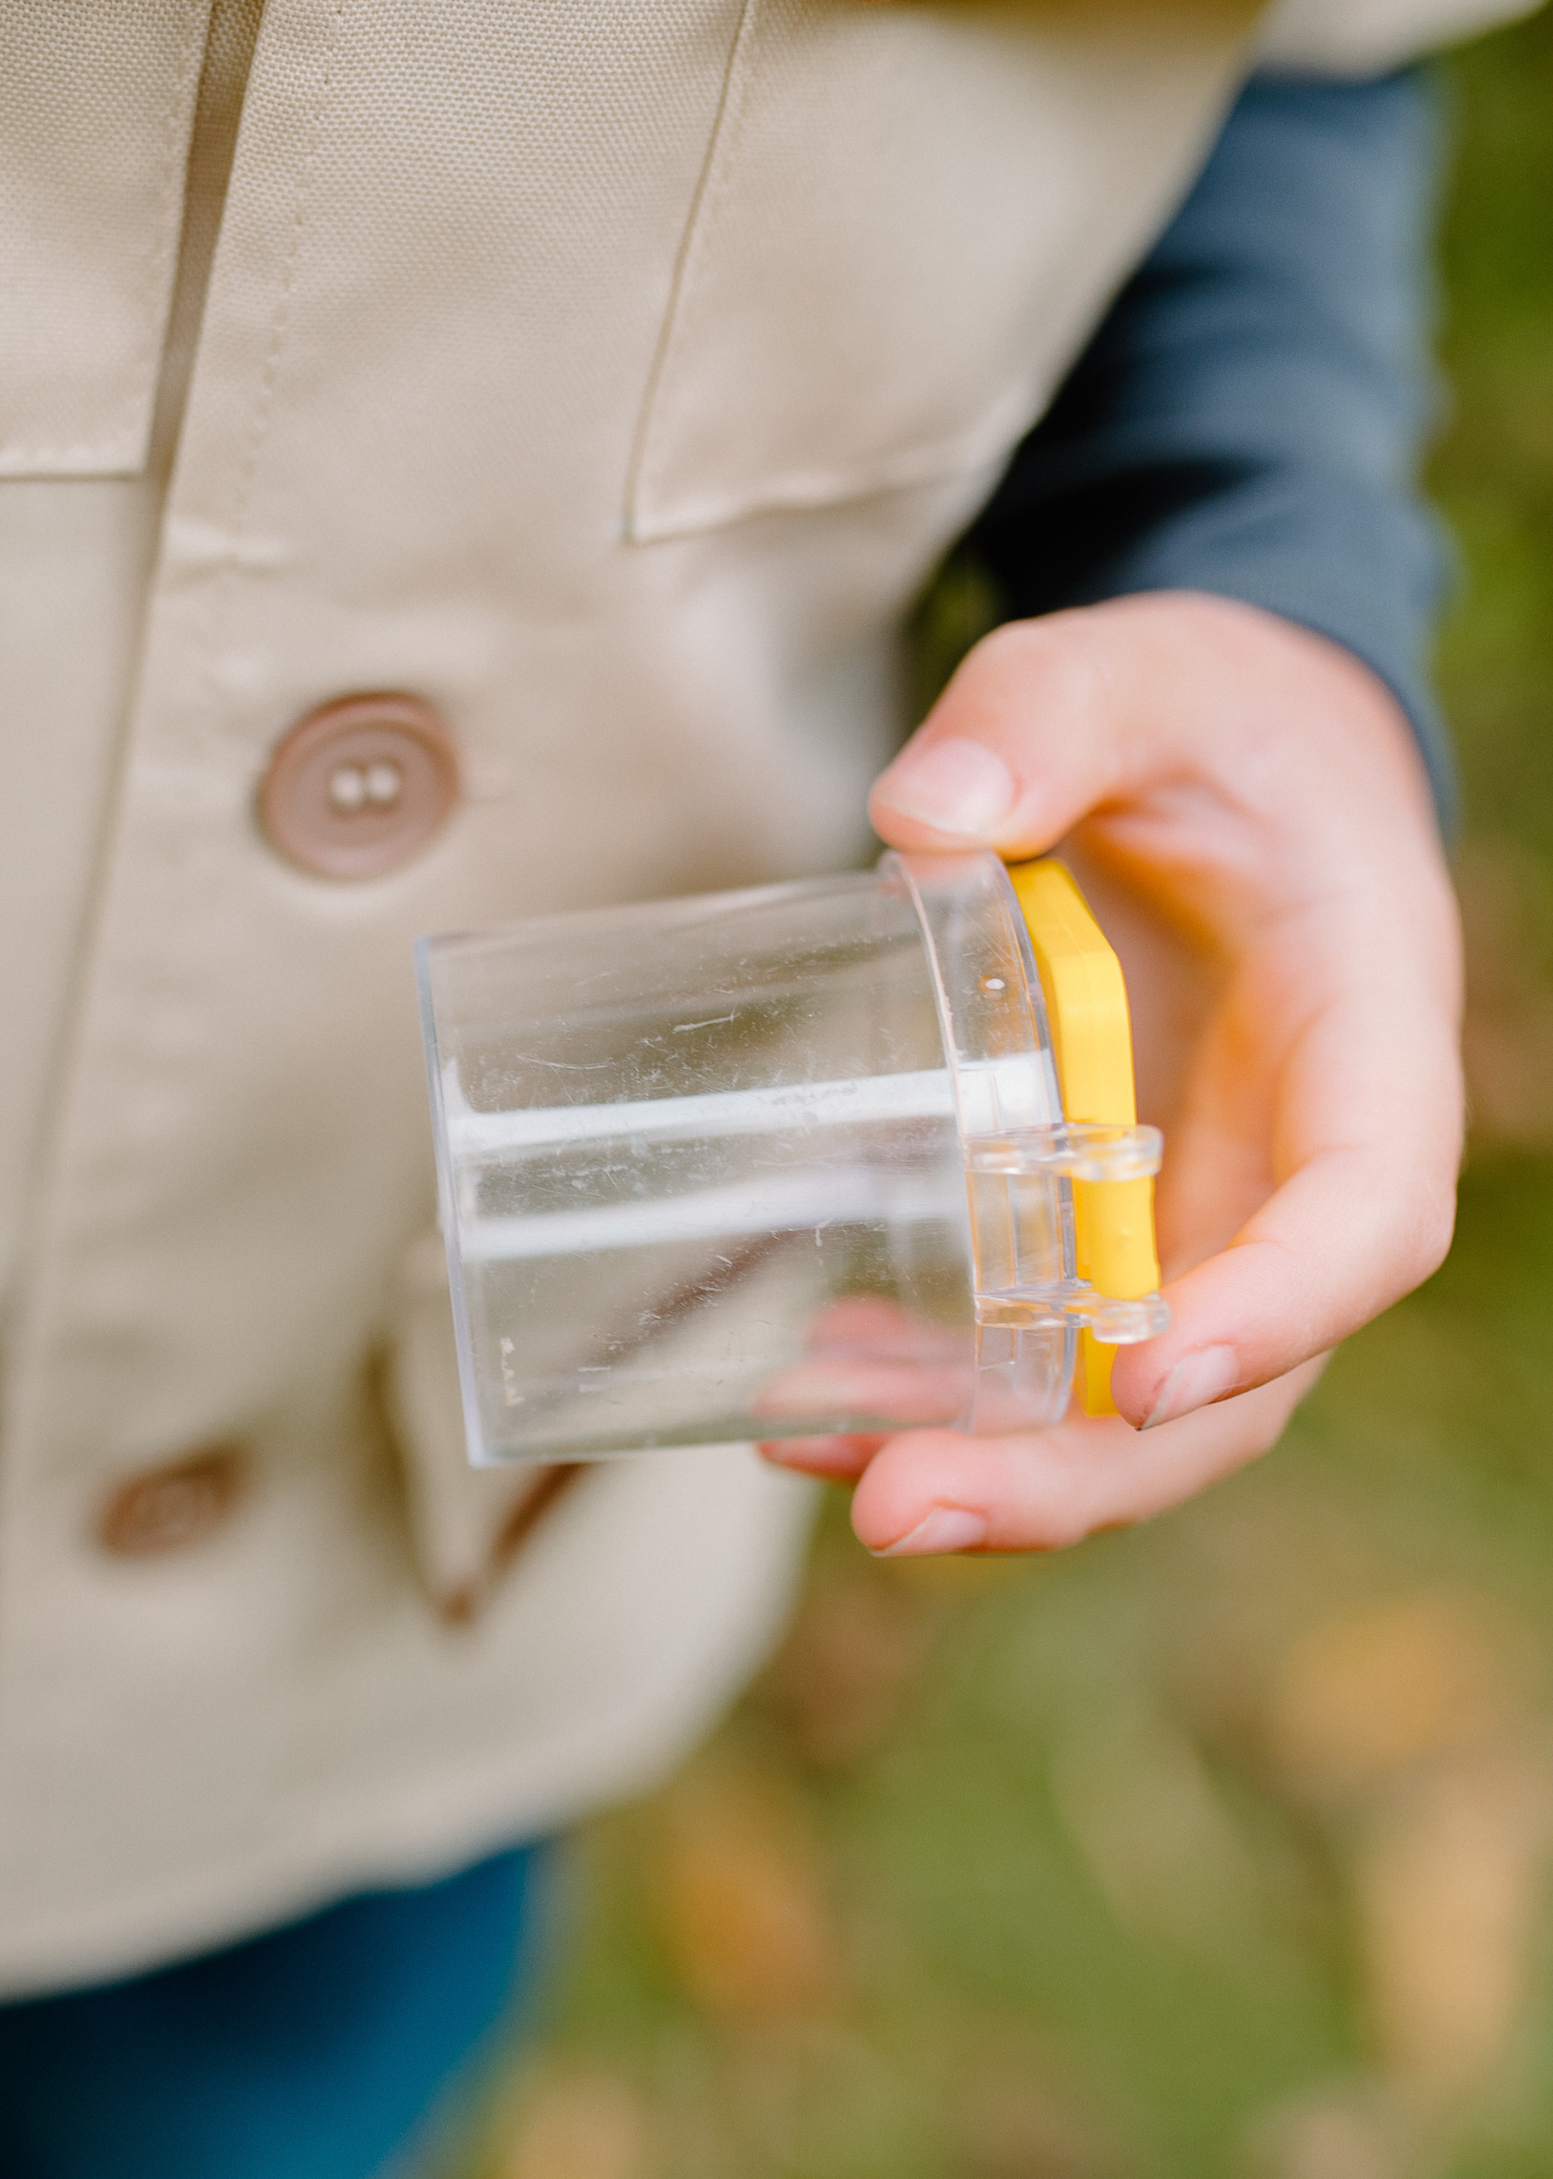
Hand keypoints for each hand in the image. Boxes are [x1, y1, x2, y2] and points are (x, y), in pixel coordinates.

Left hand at [763, 594, 1463, 1557]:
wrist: (1222, 758)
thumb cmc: (1220, 719)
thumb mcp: (1151, 672)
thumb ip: (1053, 710)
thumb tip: (922, 817)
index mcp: (1364, 1039)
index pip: (1363, 1216)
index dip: (1273, 1315)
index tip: (1149, 1379)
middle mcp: (1293, 1167)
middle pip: (1233, 1381)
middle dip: (1079, 1470)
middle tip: (904, 1506)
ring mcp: (1196, 1211)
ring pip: (1126, 1402)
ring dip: (989, 1460)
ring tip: (817, 1456)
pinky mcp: (1105, 1218)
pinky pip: (1045, 1342)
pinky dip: (941, 1387)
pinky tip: (815, 1395)